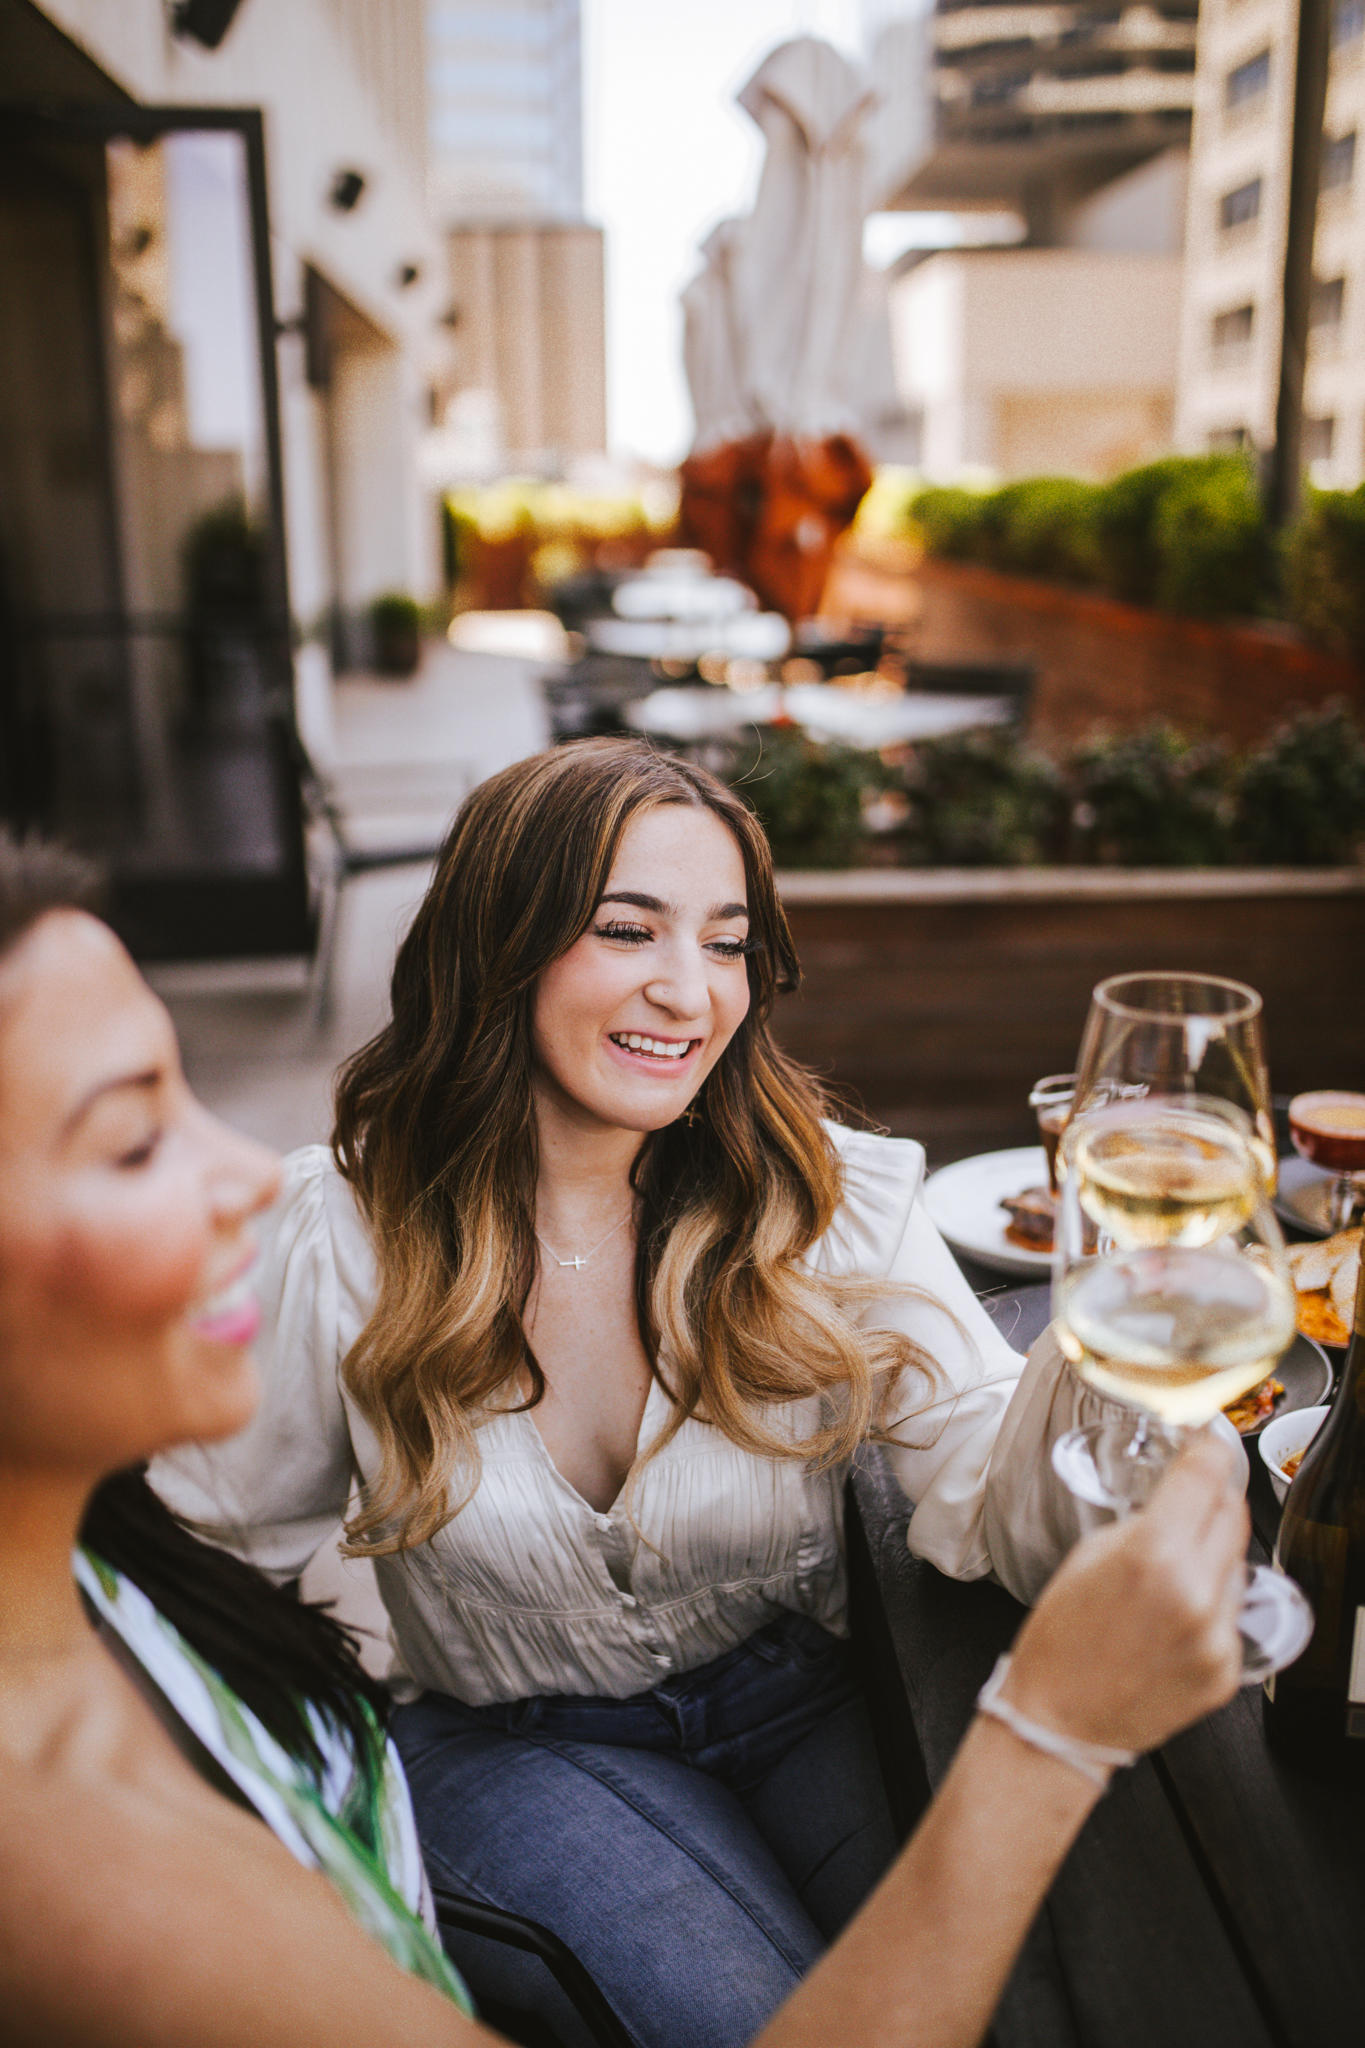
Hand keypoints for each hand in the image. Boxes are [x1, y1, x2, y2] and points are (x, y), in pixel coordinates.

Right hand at [1004, 1428, 1247, 1757]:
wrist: (1061, 1721)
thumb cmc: (1061, 1641)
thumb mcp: (1089, 1555)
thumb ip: (1144, 1521)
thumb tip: (1180, 1494)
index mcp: (1154, 1556)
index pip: (1206, 1475)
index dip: (1207, 1447)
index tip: (1204, 1441)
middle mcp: (1197, 1594)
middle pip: (1233, 1512)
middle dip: (1212, 1495)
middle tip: (1189, 1494)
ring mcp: (1219, 1637)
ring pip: (1239, 1562)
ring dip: (1212, 1551)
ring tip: (1171, 1567)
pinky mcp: (1229, 1669)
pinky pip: (1234, 1612)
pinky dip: (1212, 1601)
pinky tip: (1174, 1613)